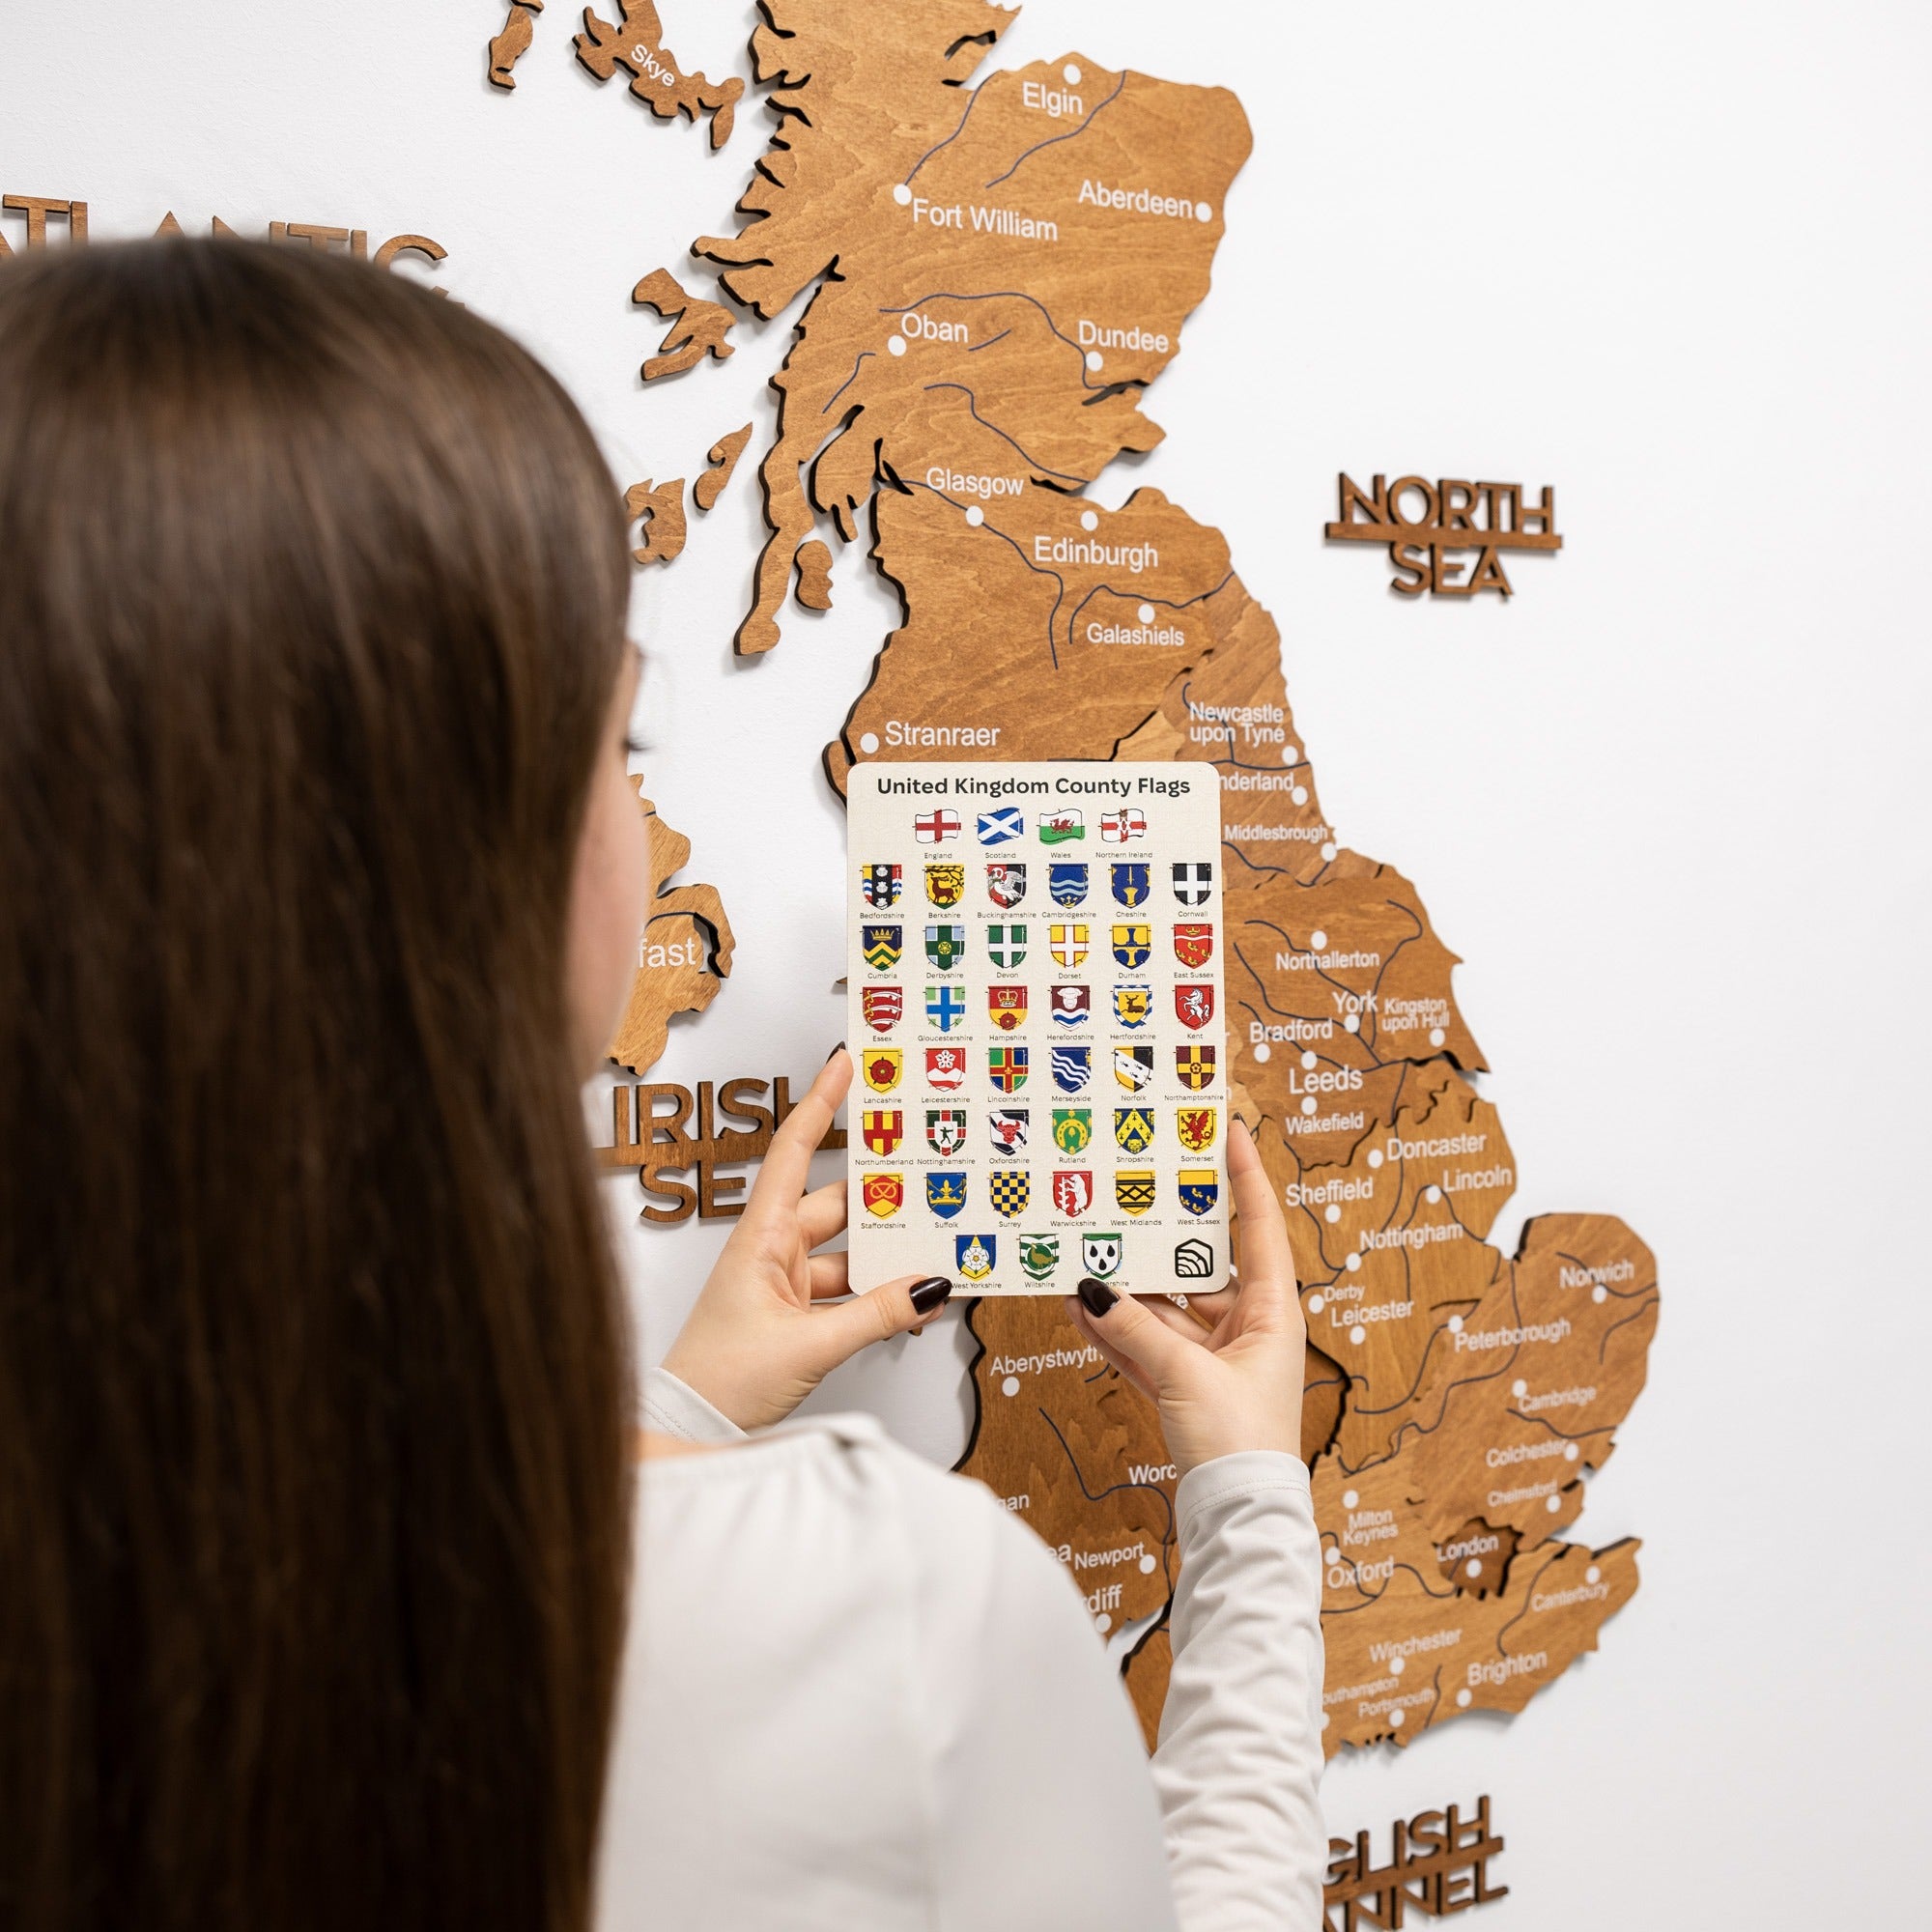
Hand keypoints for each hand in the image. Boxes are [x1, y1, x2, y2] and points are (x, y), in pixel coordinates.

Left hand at [660, 1049, 951, 1429]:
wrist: (689, 1431)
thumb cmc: (718, 1381)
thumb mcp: (810, 1345)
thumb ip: (876, 1315)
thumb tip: (927, 1288)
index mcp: (761, 1238)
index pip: (794, 1153)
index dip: (821, 1104)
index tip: (845, 1065)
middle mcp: (771, 1251)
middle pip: (838, 1206)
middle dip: (884, 1200)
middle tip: (928, 1176)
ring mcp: (783, 1283)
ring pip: (850, 1254)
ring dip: (888, 1262)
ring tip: (936, 1258)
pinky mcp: (795, 1314)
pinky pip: (848, 1292)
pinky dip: (879, 1299)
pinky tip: (911, 1308)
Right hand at [1064, 1116, 1302, 1476]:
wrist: (1237, 1524)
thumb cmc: (1240, 1446)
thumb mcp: (1186, 1375)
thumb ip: (1137, 1329)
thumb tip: (1094, 1290)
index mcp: (1274, 1312)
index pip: (1258, 1226)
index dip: (1244, 1175)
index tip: (1225, 1129)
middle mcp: (1249, 1329)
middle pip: (1201, 1265)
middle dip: (1161, 1236)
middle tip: (1131, 1190)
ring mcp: (1216, 1360)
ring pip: (1165, 1308)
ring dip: (1126, 1290)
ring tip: (1084, 1254)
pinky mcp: (1186, 1391)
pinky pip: (1147, 1346)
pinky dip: (1117, 1332)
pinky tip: (1080, 1310)